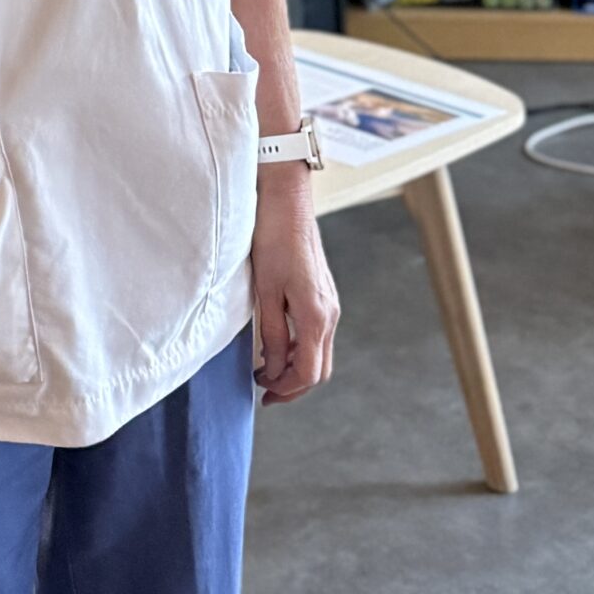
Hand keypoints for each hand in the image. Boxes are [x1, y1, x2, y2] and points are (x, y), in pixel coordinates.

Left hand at [251, 172, 339, 404]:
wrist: (287, 202)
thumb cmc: (272, 239)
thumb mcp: (264, 290)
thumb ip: (271, 333)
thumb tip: (273, 368)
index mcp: (315, 316)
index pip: (308, 372)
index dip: (285, 389)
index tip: (262, 391)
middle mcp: (330, 313)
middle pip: (319, 369)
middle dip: (293, 385)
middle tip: (265, 390)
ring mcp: (330, 304)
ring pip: (320, 352)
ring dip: (296, 367)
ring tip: (267, 369)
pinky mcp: (325, 294)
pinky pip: (317, 333)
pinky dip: (300, 347)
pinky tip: (278, 343)